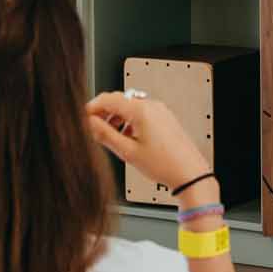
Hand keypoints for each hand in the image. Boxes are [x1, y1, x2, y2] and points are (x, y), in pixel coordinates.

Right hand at [87, 91, 212, 197]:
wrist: (189, 172)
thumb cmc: (164, 164)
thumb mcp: (127, 151)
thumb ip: (105, 134)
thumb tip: (90, 123)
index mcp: (142, 110)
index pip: (108, 99)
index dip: (92, 107)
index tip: (83, 118)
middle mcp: (152, 106)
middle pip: (119, 100)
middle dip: (103, 112)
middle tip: (92, 128)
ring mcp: (160, 110)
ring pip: (130, 106)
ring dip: (116, 117)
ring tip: (109, 136)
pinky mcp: (164, 117)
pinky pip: (141, 112)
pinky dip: (129, 120)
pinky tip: (126, 137)